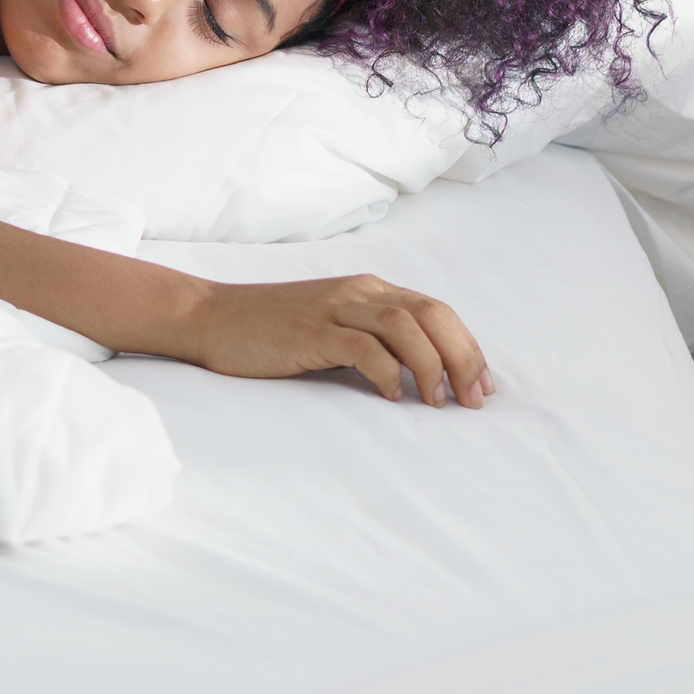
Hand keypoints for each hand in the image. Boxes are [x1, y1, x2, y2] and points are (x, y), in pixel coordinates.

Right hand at [174, 274, 491, 406]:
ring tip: (436, 403)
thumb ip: (371, 340)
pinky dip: (387, 373)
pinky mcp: (311, 332)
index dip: (468, 349)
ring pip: (406, 328)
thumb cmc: (270, 332)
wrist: (210, 317)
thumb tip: (419, 377)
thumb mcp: (331, 327)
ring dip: (433, 367)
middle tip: (473, 401)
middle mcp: (358, 292)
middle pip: (433, 316)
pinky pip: (365, 348)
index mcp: (368, 290)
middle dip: (464, 359)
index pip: (437, 312)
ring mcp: (334, 309)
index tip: (482, 387)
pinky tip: (390, 396)